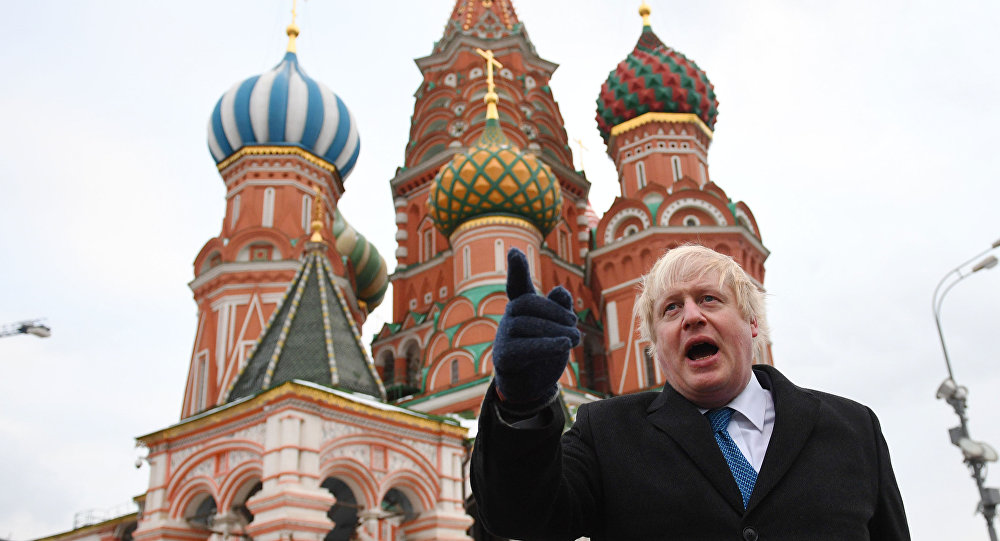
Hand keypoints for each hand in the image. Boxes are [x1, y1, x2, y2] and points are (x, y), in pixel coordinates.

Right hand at [492, 248, 580, 404]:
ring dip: (557, 331)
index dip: (517, 268)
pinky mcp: (505, 355)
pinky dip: (548, 345)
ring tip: (575, 339)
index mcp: (522, 304)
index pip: (517, 283)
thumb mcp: (558, 326)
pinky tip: (565, 345)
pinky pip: (527, 346)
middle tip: (575, 324)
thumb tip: (560, 291)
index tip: (514, 251)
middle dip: (555, 312)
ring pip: (530, 325)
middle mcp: (510, 316)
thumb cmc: (543, 348)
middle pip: (529, 303)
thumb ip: (561, 308)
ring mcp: (504, 335)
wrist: (529, 384)